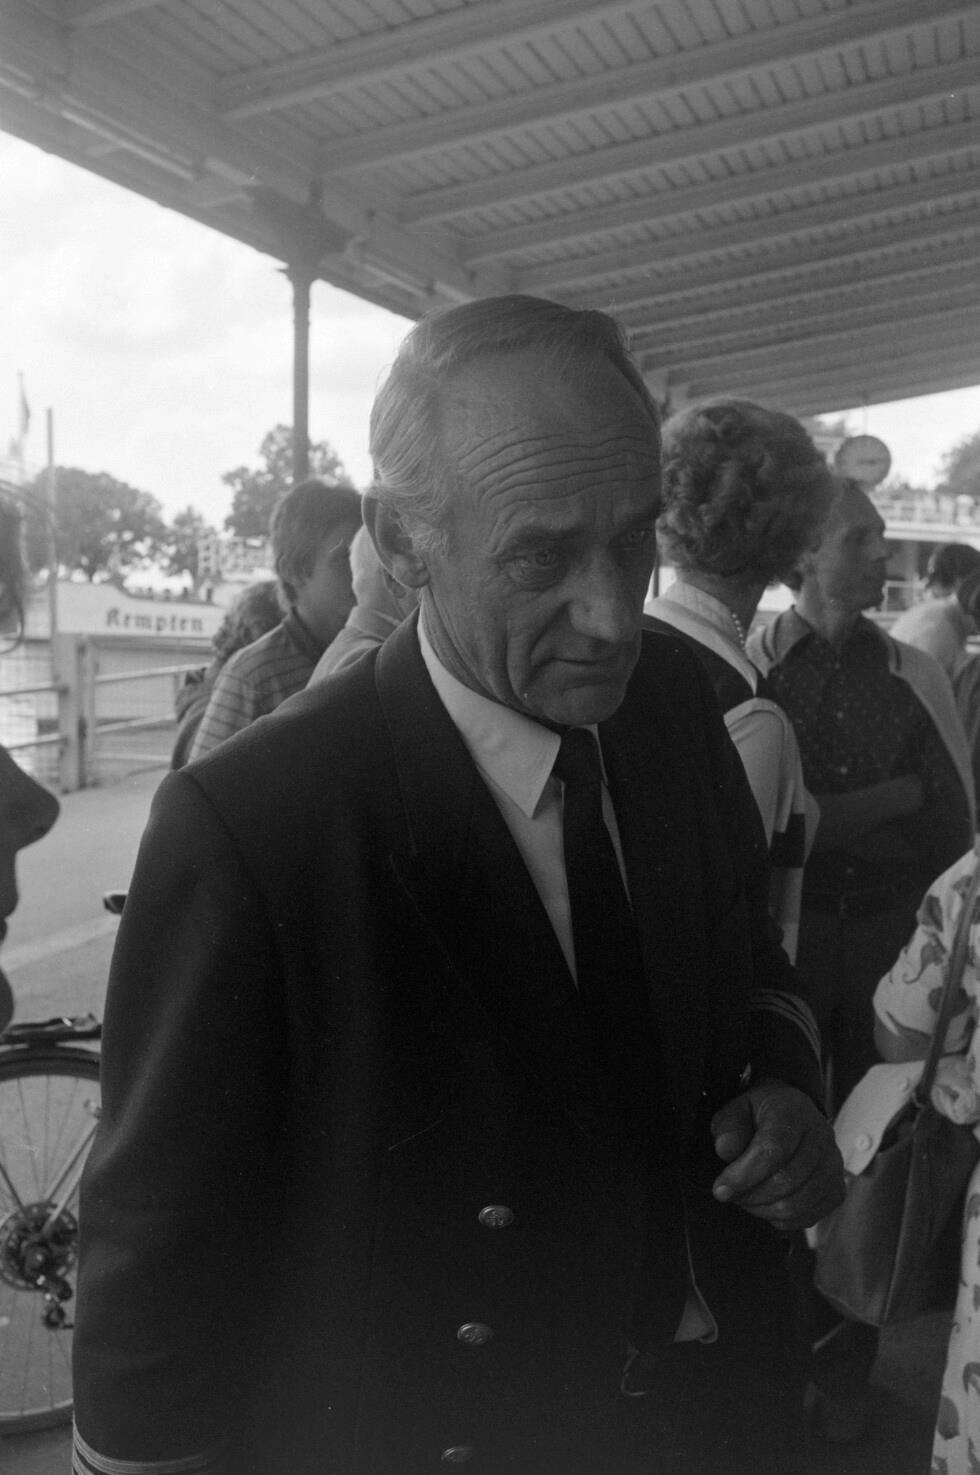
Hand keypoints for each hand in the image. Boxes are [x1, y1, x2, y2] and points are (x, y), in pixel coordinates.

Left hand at [710, 1079, 843, 1230]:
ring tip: (746, 1199)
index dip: (744, 1175)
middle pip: (787, 1180)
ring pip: (798, 1203)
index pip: (773, 1149)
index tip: (720, 1189)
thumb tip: (726, 1150)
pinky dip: (783, 1219)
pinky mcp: (836, 1189)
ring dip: (764, 1209)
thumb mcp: (736, 1111)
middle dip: (751, 1195)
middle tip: (731, 1194)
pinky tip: (766, 1205)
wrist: (792, 1116)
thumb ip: (728, 1128)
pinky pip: (810, 1216)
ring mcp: (833, 1165)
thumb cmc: (760, 1117)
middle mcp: (821, 1137)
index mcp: (793, 1112)